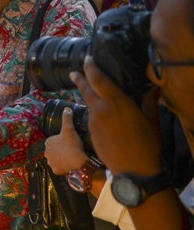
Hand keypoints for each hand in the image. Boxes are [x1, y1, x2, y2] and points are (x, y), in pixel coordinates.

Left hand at [44, 107, 89, 174]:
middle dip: (60, 150)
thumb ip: (67, 118)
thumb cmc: (73, 145)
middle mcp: (46, 153)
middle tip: (71, 149)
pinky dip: (63, 167)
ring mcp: (50, 163)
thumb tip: (66, 109)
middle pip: (54, 150)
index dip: (61, 141)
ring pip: (56, 159)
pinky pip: (59, 168)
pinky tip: (69, 165)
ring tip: (71, 157)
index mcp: (48, 142)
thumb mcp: (70, 129)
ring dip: (61, 158)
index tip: (69, 142)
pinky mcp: (55, 171)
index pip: (53, 141)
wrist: (79, 162)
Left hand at [70, 57, 162, 175]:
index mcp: (117, 103)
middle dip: (80, 78)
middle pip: (87, 89)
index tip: (87, 59)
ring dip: (85, 94)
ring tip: (84, 87)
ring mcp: (94, 121)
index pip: (98, 79)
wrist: (133, 170)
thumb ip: (149, 102)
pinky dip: (91, 108)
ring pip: (87, 102)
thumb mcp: (151, 120)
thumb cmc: (147, 144)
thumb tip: (154, 88)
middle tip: (74, 71)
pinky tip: (96, 108)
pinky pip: (90, 115)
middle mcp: (101, 109)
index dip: (91, 67)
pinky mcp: (91, 132)